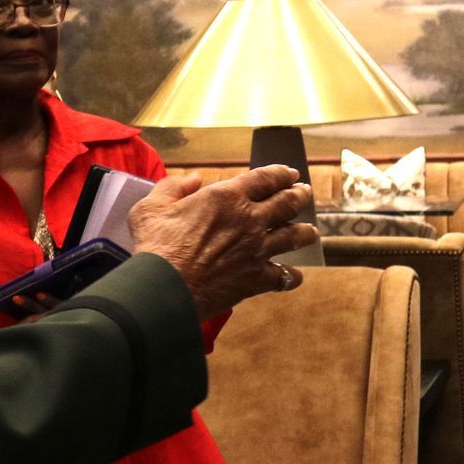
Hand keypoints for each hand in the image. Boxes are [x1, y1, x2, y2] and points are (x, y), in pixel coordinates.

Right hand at [127, 166, 317, 319]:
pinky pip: (283, 277)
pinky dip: (290, 277)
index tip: (291, 174)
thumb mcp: (152, 207)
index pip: (265, 178)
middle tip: (306, 193)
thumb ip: (173, 187)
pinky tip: (293, 277)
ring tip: (311, 231)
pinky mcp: (257, 278)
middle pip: (287, 203)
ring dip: (305, 232)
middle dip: (300, 196)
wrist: (165, 289)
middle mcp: (250, 220)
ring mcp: (257, 250)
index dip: (282, 174)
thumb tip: (192, 179)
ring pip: (293, 237)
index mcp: (227, 197)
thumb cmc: (156, 247)